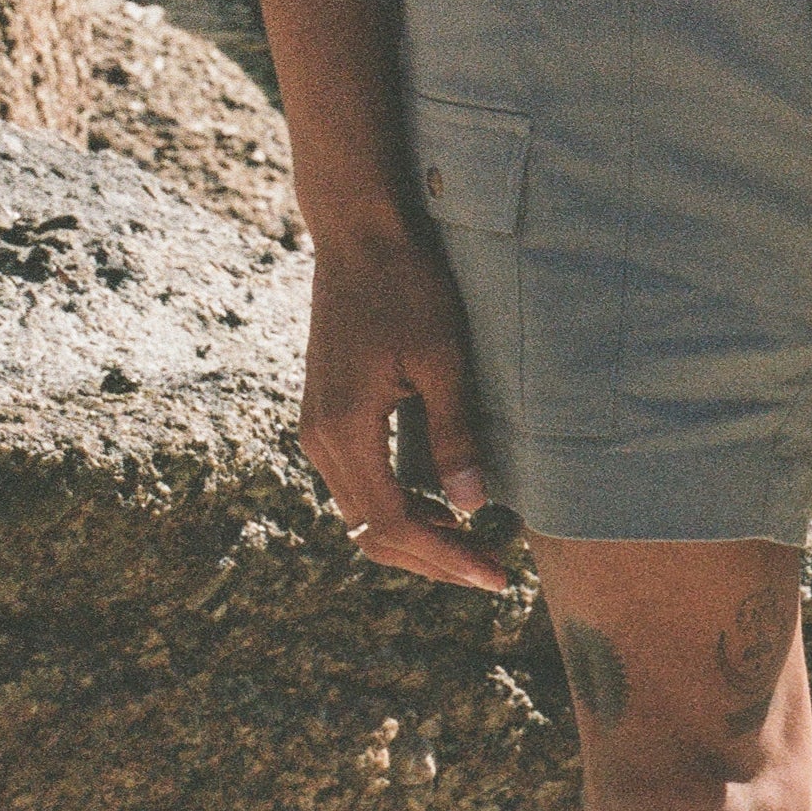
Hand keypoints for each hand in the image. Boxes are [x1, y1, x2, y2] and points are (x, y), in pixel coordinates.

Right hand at [301, 220, 514, 589]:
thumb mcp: (443, 357)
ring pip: (360, 514)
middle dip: (431, 560)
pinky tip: (440, 509)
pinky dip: (396, 509)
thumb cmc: (406, 286)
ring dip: (414, 538)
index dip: (445, 558)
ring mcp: (316, 428)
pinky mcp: (325, 416)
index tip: (495, 576)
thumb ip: (455, 433)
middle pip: (370, 532)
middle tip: (492, 572)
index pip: (392, 524)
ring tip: (474, 548)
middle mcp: (319, 438)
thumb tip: (471, 508)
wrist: (358, 234)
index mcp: (344, 429)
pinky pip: (357, 485)